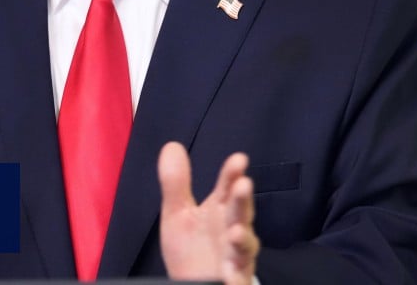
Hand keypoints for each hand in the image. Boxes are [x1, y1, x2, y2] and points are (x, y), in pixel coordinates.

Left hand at [158, 142, 258, 284]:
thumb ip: (176, 183)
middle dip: (243, 200)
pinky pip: (238, 278)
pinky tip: (231, 275)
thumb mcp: (178, 213)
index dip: (232, 174)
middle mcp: (233, 230)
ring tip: (235, 233)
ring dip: (242, 239)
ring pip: (244, 246)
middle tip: (243, 185)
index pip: (228, 188)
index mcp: (220, 211)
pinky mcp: (235, 278)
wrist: (195, 283)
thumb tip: (172, 145)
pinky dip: (236, 277)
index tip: (238, 159)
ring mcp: (236, 256)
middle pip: (241, 213)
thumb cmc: (191, 248)